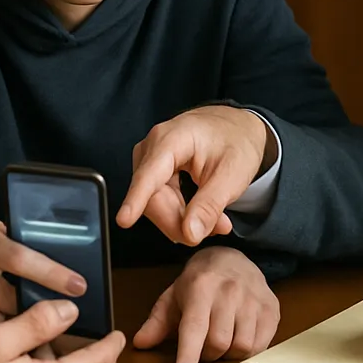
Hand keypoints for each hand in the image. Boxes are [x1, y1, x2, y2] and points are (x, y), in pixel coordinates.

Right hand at [0, 206, 87, 338]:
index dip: (52, 274)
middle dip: (35, 311)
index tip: (79, 287)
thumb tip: (41, 255)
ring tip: (39, 339)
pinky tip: (1, 347)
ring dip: (14, 331)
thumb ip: (4, 240)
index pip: (22, 258)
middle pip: (8, 299)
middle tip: (62, 321)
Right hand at [117, 106, 274, 245]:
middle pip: (152, 197)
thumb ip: (210, 206)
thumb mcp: (232, 176)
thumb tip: (189, 234)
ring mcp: (150, 158)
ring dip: (181, 219)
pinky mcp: (152, 170)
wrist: (238, 128)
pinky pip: (158, 200)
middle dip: (179, 221)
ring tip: (215, 221)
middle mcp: (153, 146)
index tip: (124, 220)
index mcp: (172, 138)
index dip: (136, 199)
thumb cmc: (236, 143)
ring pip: (154, 203)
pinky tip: (200, 215)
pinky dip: (179, 213)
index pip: (149, 174)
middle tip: (214, 229)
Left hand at [133, 247, 279, 362]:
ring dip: (228, 354)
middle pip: (219, 342)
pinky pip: (261, 345)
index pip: (195, 326)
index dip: (189, 354)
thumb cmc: (200, 282)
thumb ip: (157, 322)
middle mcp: (230, 290)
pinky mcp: (271, 308)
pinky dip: (248, 351)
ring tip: (222, 340)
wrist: (232, 258)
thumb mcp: (174, 296)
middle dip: (207, 355)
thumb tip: (140, 343)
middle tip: (203, 347)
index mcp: (201, 286)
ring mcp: (254, 298)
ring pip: (241, 346)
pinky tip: (239, 337)